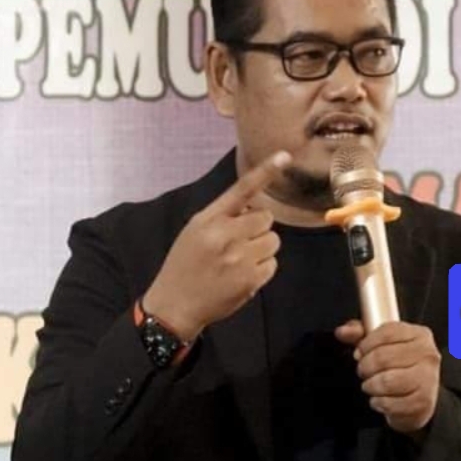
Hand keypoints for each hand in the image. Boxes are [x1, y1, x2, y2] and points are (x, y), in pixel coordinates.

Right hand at [142, 151, 291, 340]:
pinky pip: (272, 264)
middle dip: (258, 228)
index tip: (285, 156)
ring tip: (240, 260)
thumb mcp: (194, 231)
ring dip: (262, 248)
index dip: (265, 172)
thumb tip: (255, 206)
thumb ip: (222, 216)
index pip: (242, 190)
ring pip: (273, 241)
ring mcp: (240, 259)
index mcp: (209, 219)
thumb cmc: (185, 265)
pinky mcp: (250, 280)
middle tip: (239, 242)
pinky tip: (242, 275)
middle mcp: (225, 235)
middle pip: (266, 218)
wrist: (174, 305)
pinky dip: (262, 269)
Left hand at [335, 319, 440, 436]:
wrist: (418, 396)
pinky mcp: (423, 402)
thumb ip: (359, 334)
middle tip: (365, 372)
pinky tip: (381, 399)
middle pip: (383, 357)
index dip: (366, 344)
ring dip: (371, 386)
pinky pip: (390, 403)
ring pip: (386, 381)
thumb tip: (343, 332)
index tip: (360, 352)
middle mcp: (427, 355)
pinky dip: (379, 403)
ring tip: (372, 385)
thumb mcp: (380, 344)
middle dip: (365, 367)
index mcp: (419, 335)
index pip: (387, 332)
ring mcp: (428, 379)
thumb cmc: (399, 367)